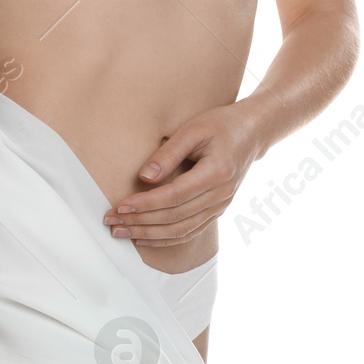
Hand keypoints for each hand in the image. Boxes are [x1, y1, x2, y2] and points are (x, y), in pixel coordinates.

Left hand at [103, 102, 265, 247]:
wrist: (252, 133)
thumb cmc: (221, 125)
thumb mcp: (193, 129)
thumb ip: (168, 153)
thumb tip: (144, 177)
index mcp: (216, 173)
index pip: (174, 196)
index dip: (146, 204)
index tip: (120, 206)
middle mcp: (221, 195)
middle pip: (176, 217)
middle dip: (140, 222)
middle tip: (112, 222)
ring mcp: (221, 206)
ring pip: (182, 230)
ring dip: (149, 234)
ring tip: (122, 232)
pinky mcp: (217, 210)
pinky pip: (190, 231)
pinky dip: (166, 238)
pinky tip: (145, 238)